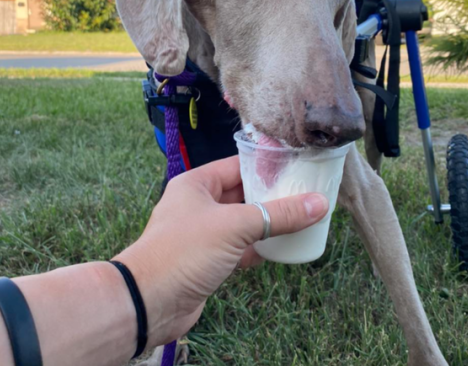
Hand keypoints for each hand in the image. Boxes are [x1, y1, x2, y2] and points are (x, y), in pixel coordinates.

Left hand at [113, 155, 328, 346]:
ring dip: (266, 226)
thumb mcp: (235, 226)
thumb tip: (319, 203)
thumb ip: (278, 214)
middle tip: (307, 196)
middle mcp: (197, 205)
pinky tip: (278, 252)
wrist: (149, 302)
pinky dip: (256, 250)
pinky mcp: (206, 262)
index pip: (238, 166)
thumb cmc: (184, 252)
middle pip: (243, 195)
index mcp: (196, 184)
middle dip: (272, 198)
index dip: (267, 167)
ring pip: (242, 224)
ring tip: (300, 222)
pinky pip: (238, 249)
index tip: (299, 168)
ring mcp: (201, 235)